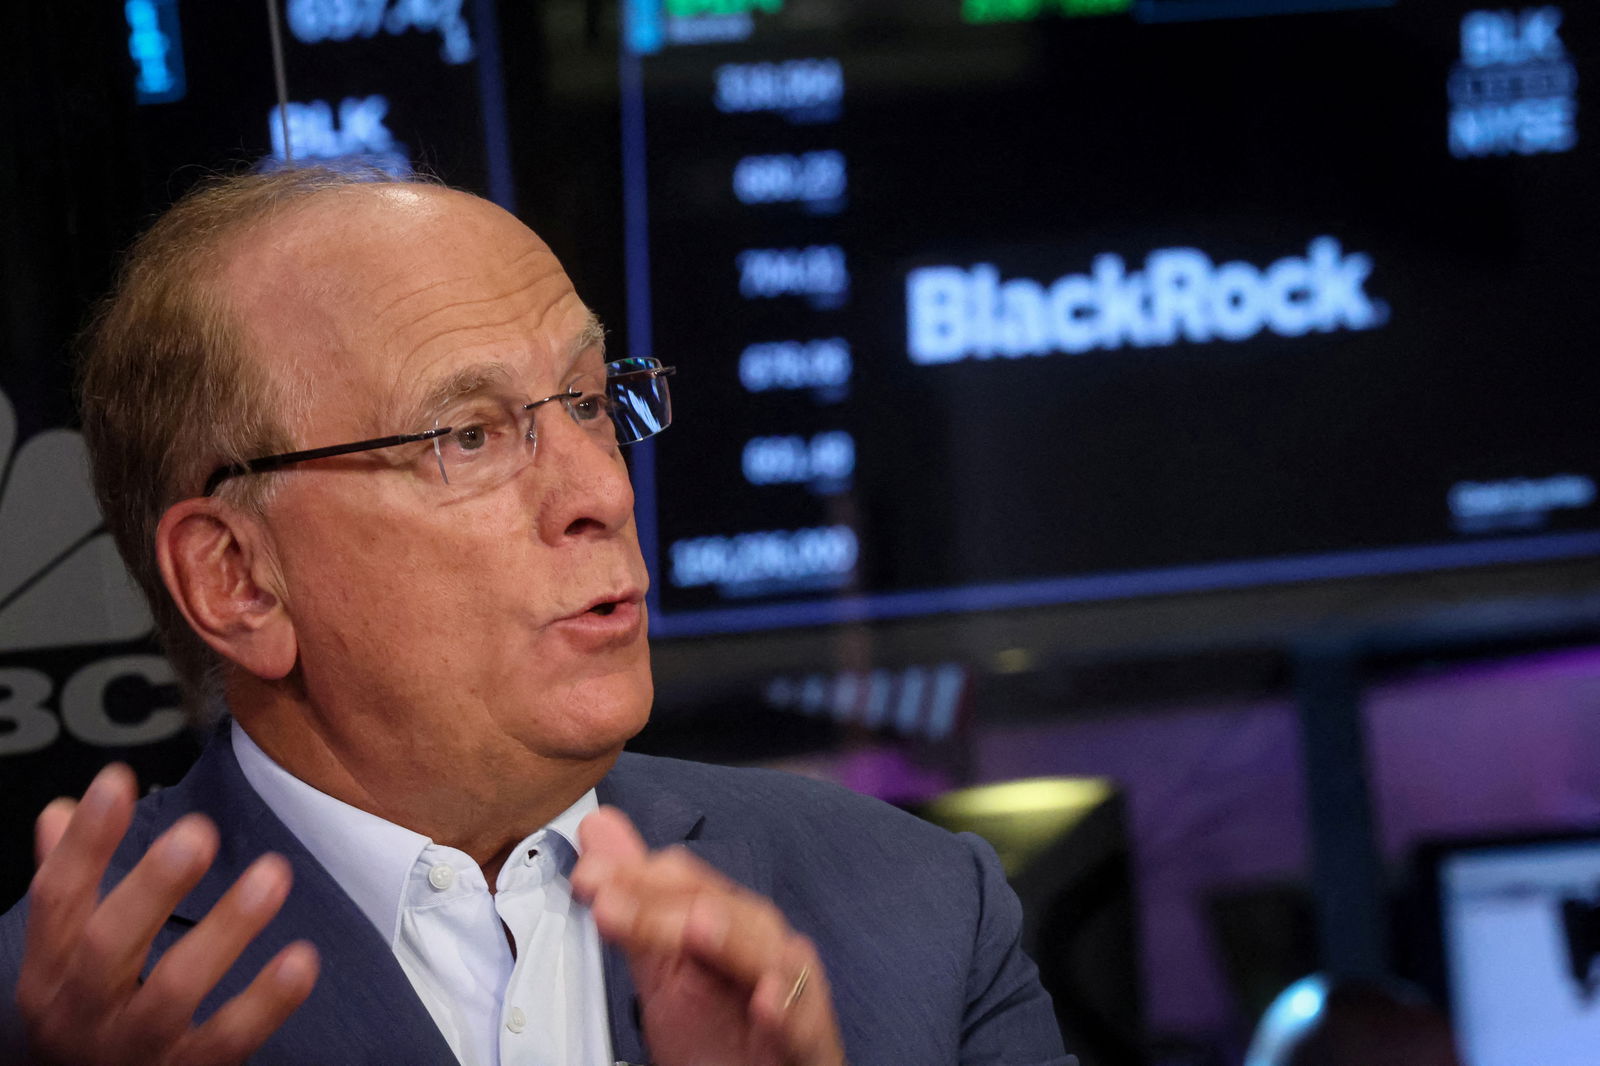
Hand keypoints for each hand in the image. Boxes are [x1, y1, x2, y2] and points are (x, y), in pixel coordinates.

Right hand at [15, 763, 318, 1065]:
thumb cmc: (87, 1019)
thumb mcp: (62, 960)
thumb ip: (68, 888)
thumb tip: (61, 811)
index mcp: (51, 970)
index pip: (59, 899)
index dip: (85, 841)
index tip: (116, 779)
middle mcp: (83, 1010)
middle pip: (110, 945)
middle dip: (153, 886)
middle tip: (197, 832)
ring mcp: (135, 1047)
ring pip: (174, 990)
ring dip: (226, 930)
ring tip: (272, 874)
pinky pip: (228, 1039)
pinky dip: (267, 1002)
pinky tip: (302, 958)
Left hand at [572, 807, 844, 1065]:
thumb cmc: (720, 1033)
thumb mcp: (663, 968)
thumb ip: (634, 902)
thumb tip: (598, 830)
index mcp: (728, 921)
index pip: (682, 883)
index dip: (634, 877)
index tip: (587, 879)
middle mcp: (762, 944)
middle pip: (717, 910)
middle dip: (661, 906)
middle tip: (609, 902)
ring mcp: (790, 987)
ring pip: (764, 953)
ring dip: (732, 938)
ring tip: (699, 926)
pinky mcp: (809, 1037)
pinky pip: (802, 1020)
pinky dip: (787, 1009)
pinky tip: (765, 1002)